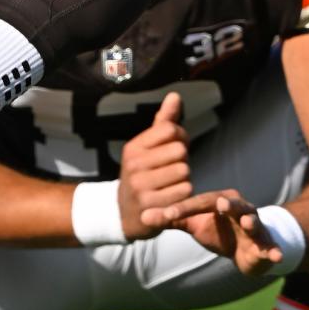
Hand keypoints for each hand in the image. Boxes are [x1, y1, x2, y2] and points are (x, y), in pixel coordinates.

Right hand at [116, 92, 192, 239]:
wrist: (124, 213)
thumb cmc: (142, 174)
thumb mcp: (147, 147)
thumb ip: (163, 122)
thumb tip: (175, 95)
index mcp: (134, 147)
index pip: (170, 129)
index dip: (181, 136)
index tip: (176, 145)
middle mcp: (134, 165)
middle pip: (180, 150)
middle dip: (183, 158)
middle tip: (173, 167)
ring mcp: (141, 187)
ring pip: (184, 171)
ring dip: (184, 177)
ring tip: (172, 182)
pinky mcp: (152, 208)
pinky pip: (184, 191)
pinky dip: (184, 193)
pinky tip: (174, 196)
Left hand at [161, 187, 285, 276]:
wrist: (248, 249)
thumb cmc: (219, 231)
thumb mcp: (194, 224)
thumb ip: (172, 219)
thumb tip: (142, 217)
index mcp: (219, 202)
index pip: (199, 202)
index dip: (183, 208)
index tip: (166, 215)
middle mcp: (238, 209)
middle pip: (231, 204)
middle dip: (227, 204)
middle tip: (220, 203)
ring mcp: (253, 226)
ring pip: (253, 221)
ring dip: (251, 222)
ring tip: (247, 222)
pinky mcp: (265, 245)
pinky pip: (270, 248)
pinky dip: (274, 252)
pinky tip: (276, 257)